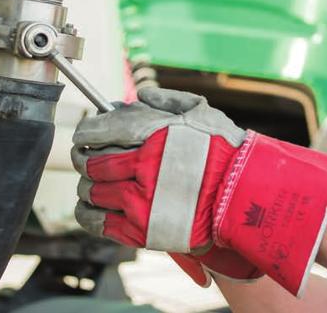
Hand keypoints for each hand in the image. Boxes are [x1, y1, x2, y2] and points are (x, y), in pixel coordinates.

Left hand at [72, 87, 326, 295]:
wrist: (242, 196)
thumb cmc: (225, 150)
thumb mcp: (201, 111)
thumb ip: (166, 100)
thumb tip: (137, 97)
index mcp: (153, 134)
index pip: (100, 129)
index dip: (86, 132)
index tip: (85, 135)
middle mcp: (142, 166)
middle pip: (91, 161)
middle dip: (83, 158)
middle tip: (85, 158)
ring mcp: (139, 200)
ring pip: (91, 191)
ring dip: (87, 186)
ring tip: (94, 183)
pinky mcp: (140, 229)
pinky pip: (97, 221)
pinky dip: (87, 213)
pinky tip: (93, 207)